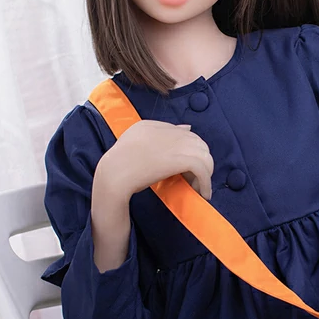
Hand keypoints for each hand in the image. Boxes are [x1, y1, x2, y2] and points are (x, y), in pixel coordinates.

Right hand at [99, 120, 213, 199]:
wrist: (112, 176)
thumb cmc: (119, 166)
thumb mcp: (136, 143)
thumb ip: (160, 135)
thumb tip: (188, 128)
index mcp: (152, 126)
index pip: (184, 134)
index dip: (188, 153)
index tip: (184, 169)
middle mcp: (166, 131)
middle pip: (197, 143)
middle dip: (199, 162)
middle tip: (193, 180)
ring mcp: (173, 144)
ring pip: (204, 155)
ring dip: (205, 173)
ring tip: (198, 187)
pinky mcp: (178, 159)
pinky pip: (202, 168)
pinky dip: (206, 182)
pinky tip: (203, 193)